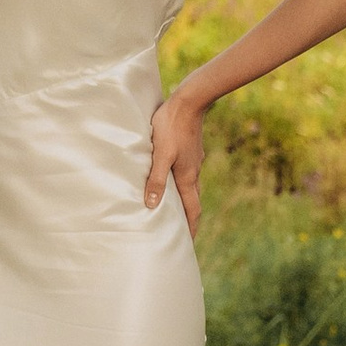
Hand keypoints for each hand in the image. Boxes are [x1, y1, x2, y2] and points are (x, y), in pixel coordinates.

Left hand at [144, 88, 204, 233]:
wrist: (189, 101)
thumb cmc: (172, 126)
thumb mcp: (160, 154)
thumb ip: (156, 179)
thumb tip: (152, 205)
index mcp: (187, 177)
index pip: (192, 210)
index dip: (190, 229)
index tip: (188, 244)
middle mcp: (193, 172)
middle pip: (193, 201)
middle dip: (188, 219)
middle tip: (182, 233)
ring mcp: (194, 160)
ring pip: (190, 187)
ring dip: (185, 201)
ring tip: (175, 211)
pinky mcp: (191, 150)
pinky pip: (187, 174)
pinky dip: (182, 185)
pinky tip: (172, 180)